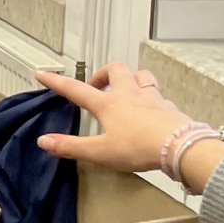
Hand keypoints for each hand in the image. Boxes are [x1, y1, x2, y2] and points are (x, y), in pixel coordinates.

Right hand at [32, 65, 223, 192]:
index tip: (43, 73)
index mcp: (109, 105)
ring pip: (140, 75)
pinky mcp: (168, 107)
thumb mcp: (100, 152)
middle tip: (96, 85)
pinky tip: (150, 108)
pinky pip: (158, 94)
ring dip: (130, 78)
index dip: (57, 82)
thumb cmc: (140, 148)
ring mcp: (151, 98)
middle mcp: (129, 95)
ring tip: (125, 88)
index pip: (76, 89)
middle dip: (102, 73)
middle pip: (115, 70)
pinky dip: (151, 97)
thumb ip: (71, 147)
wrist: (180, 147)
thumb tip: (44, 141)